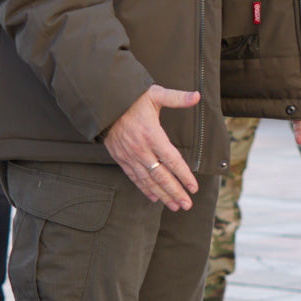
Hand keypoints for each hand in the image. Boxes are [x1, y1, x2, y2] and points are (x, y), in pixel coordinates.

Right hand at [105, 84, 201, 210]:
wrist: (103, 103)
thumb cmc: (132, 98)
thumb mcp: (155, 94)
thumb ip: (177, 98)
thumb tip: (197, 96)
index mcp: (152, 134)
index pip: (172, 160)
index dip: (183, 175)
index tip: (194, 187)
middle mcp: (140, 149)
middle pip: (161, 176)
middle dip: (175, 192)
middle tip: (187, 205)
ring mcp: (129, 156)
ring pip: (148, 180)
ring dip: (162, 195)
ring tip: (175, 206)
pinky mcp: (120, 158)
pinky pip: (134, 177)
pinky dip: (145, 189)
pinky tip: (155, 198)